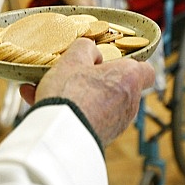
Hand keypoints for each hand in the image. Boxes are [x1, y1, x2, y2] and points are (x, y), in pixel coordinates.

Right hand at [20, 38, 154, 145]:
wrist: (62, 137)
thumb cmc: (71, 95)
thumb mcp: (73, 59)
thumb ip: (85, 47)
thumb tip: (90, 50)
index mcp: (129, 79)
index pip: (146, 70)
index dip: (131, 62)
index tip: (112, 60)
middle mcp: (129, 103)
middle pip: (115, 85)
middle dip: (93, 78)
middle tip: (70, 73)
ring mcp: (116, 123)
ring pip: (97, 102)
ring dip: (76, 94)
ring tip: (44, 87)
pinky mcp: (102, 138)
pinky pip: (86, 117)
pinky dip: (69, 111)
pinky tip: (38, 101)